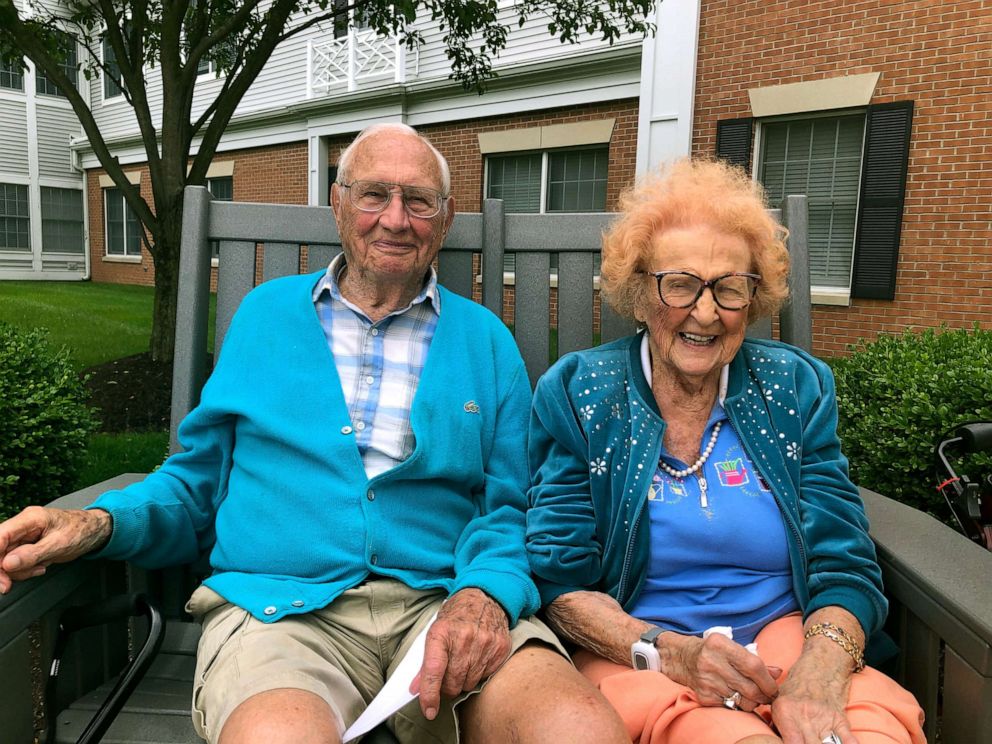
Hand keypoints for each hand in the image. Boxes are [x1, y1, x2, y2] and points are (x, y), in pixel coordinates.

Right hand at [0, 507, 112, 593]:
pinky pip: (16, 562)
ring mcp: (23, 536)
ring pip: (5, 559)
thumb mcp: (60, 544)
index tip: (1, 576)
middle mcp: (22, 526)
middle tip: (8, 585)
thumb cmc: (81, 530)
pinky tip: (40, 566)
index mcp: (29, 518)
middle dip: (4, 570)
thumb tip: (7, 564)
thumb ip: (33, 554)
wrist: (94, 530)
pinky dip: (25, 569)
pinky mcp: (26, 546)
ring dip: (18, 570)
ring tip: (40, 567)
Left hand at [411, 587, 510, 719]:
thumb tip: (416, 689)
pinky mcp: (500, 648)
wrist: (484, 596)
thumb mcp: (436, 630)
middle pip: (452, 683)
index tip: (428, 710)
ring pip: (469, 683)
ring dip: (463, 681)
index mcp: (442, 632)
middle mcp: (465, 638)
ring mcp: (485, 643)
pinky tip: (477, 658)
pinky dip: (479, 673)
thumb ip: (426, 661)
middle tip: (447, 676)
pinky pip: (486, 676)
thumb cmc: (456, 615)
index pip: (433, 670)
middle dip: (447, 687)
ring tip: (463, 662)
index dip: (429, 694)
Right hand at [660, 631, 780, 711]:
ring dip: (752, 702)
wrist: (681, 658)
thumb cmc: (712, 651)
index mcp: (720, 644)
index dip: (768, 681)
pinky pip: (730, 707)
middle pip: (750, 688)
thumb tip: (777, 673)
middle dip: (764, 696)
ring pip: (742, 701)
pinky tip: (735, 696)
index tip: (774, 688)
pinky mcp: (703, 696)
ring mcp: (706, 680)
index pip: (753, 666)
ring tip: (752, 696)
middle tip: (768, 696)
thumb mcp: (731, 647)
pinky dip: (737, 705)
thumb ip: (754, 660)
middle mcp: (711, 662)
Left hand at [772, 645, 856, 743]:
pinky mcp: (840, 718)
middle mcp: (803, 714)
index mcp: (784, 709)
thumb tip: (772, 742)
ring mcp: (823, 717)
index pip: (791, 742)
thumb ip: (776, 722)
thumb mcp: (778, 699)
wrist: (820, 666)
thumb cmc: (796, 686)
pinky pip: (847, 739)